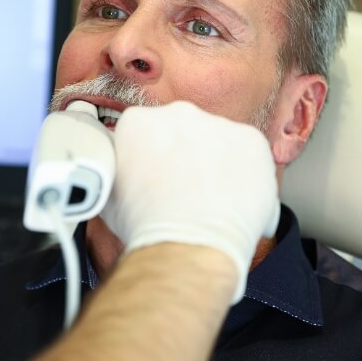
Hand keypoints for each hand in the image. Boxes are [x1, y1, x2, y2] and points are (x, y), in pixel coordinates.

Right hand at [102, 101, 279, 302]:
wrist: (188, 247)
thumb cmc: (147, 227)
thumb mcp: (110, 192)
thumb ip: (120, 168)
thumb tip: (123, 169)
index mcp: (139, 121)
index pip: (146, 130)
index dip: (153, 154)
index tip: (159, 173)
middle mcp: (178, 114)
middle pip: (184, 130)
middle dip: (186, 153)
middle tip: (185, 188)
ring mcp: (218, 124)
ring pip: (219, 140)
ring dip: (217, 162)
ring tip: (212, 199)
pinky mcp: (251, 140)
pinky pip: (250, 153)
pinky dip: (247, 172)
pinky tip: (234, 198)